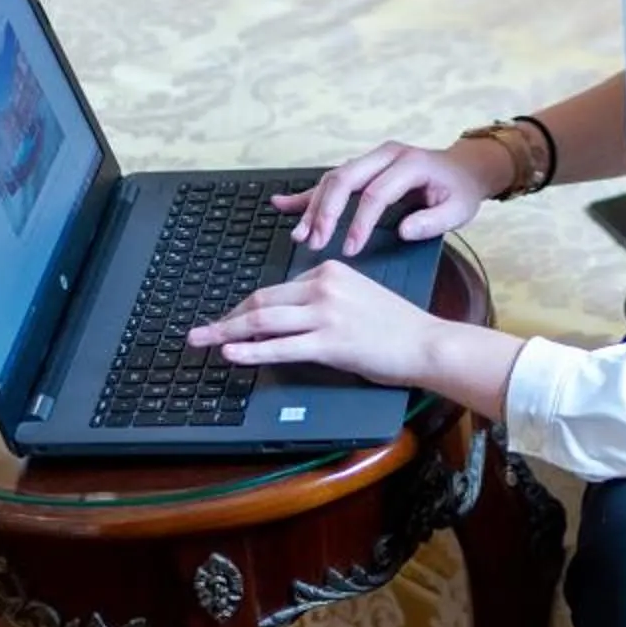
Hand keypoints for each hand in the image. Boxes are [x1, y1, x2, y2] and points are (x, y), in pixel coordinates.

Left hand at [188, 261, 440, 387]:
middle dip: (226, 318)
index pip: (275, 290)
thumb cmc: (396, 327)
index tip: (228, 322)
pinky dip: (251, 350)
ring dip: (226, 332)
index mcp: (329, 272)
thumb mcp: (357, 297)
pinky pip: (281, 346)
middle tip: (199, 332)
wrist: (426, 342)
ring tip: (202, 342)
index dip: (245, 310)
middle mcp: (323, 287)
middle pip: (261, 301)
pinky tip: (231, 354)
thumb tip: (287, 318)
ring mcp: (326, 314)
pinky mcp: (330, 343)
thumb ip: (324, 300)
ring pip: (263, 320)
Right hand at [274, 139, 505, 256]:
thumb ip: (433, 221)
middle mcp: (385, 155)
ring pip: (332, 179)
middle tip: (314, 242)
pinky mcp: (361, 169)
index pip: (376, 193)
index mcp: (409, 163)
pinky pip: (329, 180)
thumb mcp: (458, 209)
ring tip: (299, 235)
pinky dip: (305, 194)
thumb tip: (404, 231)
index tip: (349, 249)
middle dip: (325, 212)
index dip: (360, 222)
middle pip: (344, 179)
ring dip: (312, 208)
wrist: (461, 168)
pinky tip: (281, 204)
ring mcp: (370, 159)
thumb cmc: (458, 191)